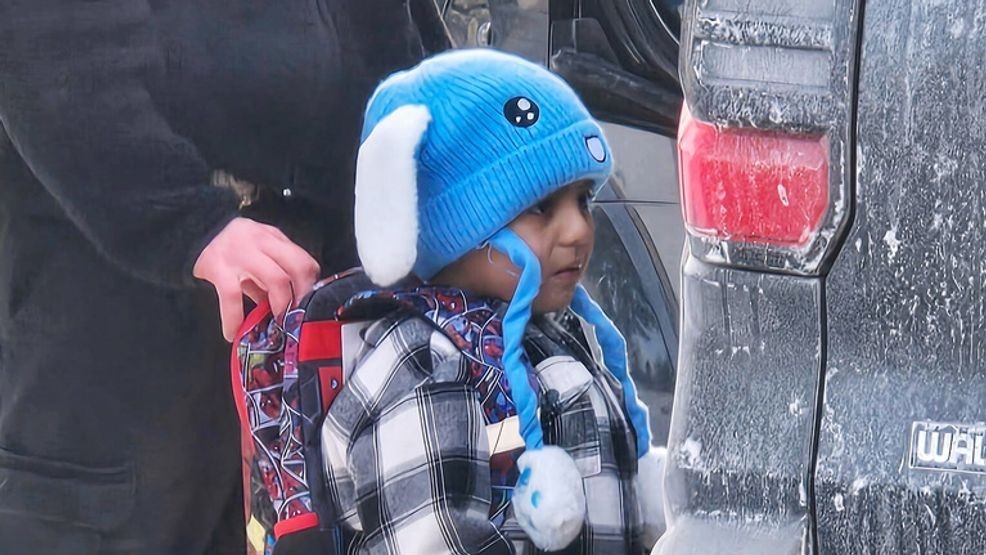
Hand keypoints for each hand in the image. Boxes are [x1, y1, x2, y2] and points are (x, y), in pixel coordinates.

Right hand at [194, 217, 319, 340]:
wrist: (190, 232)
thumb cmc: (229, 249)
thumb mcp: (255, 254)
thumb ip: (272, 273)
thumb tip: (289, 306)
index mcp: (272, 237)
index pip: (304, 259)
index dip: (310, 284)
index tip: (309, 304)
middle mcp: (260, 240)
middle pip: (298, 266)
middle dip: (302, 295)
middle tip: (298, 316)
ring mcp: (240, 253)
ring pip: (276, 279)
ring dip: (281, 305)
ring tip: (276, 324)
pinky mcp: (218, 268)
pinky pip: (233, 296)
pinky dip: (234, 318)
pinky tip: (232, 333)